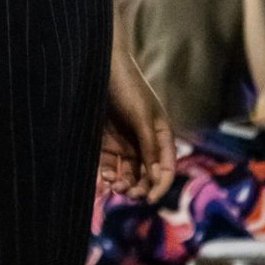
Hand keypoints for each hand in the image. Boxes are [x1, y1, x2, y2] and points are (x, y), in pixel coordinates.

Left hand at [99, 25, 175, 203]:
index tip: (149, 199)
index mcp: (161, 135)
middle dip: (140, 187)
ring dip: (124, 184)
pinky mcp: (106, 142)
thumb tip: (157, 179)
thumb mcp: (141, 115)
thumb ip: (149, 145)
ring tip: (115, 186)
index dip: (160, 186)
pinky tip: (105, 179)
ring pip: (128, 174)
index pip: (165, 168)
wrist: (99, 65)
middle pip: (146, 175)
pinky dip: (109, 176)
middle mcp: (144, 142)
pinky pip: (110, 166)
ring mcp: (125, 142)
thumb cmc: (126, 86)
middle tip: (128, 192)